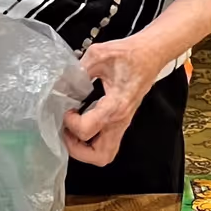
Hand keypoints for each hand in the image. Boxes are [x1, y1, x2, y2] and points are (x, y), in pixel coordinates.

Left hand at [64, 35, 161, 167]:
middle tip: (67, 132)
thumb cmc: (130, 54)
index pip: (87, 130)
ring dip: (85, 150)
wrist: (151, 54)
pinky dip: (91, 141)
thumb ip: (77, 69)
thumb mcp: (99, 54)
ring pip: (105, 154)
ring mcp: (122, 123)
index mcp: (115, 105)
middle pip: (100, 156)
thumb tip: (60, 82)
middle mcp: (120, 120)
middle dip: (78, 150)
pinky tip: (81, 124)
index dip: (70, 123)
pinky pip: (106, 143)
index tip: (65, 109)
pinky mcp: (120, 121)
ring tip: (72, 131)